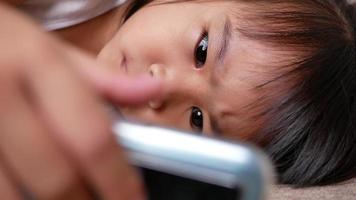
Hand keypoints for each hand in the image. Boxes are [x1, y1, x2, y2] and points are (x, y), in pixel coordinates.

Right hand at [0, 3, 159, 199]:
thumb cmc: (8, 45)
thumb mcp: (54, 51)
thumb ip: (104, 78)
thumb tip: (153, 89)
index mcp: (35, 63)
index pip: (92, 136)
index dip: (118, 180)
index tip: (133, 198)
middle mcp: (2, 94)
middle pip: (57, 176)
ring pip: (16, 194)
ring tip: (73, 195)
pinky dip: (20, 196)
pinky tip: (35, 188)